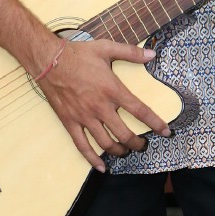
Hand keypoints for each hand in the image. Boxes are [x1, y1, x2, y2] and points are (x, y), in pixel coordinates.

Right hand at [36, 38, 171, 172]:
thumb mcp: (106, 48)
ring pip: (106, 143)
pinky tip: (101, 167)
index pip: (140, 111)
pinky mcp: (70, 122)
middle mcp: (100, 107)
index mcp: (111, 89)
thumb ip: (131, 52)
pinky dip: (92, 159)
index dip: (155, 123)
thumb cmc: (78, 54)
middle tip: (143, 145)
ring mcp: (84, 117)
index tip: (166, 132)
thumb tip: (152, 53)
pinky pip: (82, 146)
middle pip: (125, 134)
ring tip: (126, 151)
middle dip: (138, 143)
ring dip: (120, 151)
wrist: (48, 61)